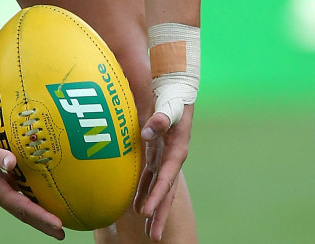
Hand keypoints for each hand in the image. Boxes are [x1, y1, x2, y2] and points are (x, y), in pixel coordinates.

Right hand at [0, 122, 64, 238]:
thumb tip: (13, 162)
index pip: (22, 208)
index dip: (41, 217)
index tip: (58, 225)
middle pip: (23, 212)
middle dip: (42, 223)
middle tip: (61, 233)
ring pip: (20, 202)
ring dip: (36, 211)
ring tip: (53, 216)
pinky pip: (16, 188)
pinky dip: (28, 193)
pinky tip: (36, 187)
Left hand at [133, 104, 193, 240]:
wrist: (175, 87)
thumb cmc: (173, 96)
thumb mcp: (169, 104)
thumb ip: (160, 118)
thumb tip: (147, 131)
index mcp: (178, 149)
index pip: (166, 178)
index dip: (157, 195)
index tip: (147, 213)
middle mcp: (173, 157)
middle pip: (166, 190)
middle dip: (160, 213)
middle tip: (155, 236)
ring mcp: (165, 156)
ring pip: (159, 187)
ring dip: (153, 207)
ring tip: (149, 230)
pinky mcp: (156, 152)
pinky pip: (150, 176)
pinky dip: (144, 190)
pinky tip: (137, 206)